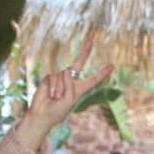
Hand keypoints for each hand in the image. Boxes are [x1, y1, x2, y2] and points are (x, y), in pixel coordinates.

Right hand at [15, 37, 115, 151]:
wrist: (42, 114)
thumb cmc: (57, 112)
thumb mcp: (68, 101)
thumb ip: (70, 85)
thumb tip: (66, 70)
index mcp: (79, 89)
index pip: (93, 80)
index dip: (102, 73)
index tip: (112, 65)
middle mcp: (70, 81)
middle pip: (78, 63)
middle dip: (85, 51)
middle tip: (91, 39)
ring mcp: (60, 78)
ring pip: (63, 76)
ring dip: (59, 89)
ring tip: (55, 98)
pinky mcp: (49, 78)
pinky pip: (53, 78)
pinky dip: (52, 87)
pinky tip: (50, 95)